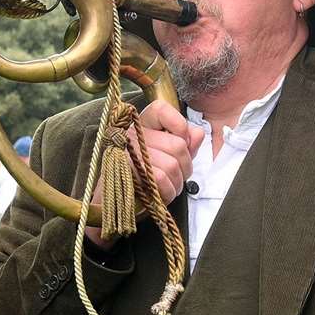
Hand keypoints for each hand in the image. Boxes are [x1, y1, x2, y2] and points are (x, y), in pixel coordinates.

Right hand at [85, 100, 203, 248]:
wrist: (117, 205)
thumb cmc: (145, 178)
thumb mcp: (170, 157)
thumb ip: (186, 143)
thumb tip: (197, 133)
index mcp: (141, 124)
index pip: (162, 109)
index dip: (179, 126)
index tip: (182, 142)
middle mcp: (131, 134)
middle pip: (177, 145)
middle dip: (185, 167)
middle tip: (176, 175)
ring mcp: (126, 152)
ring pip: (172, 164)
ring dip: (176, 182)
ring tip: (167, 185)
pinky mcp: (125, 172)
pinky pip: (160, 178)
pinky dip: (167, 191)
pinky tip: (159, 193)